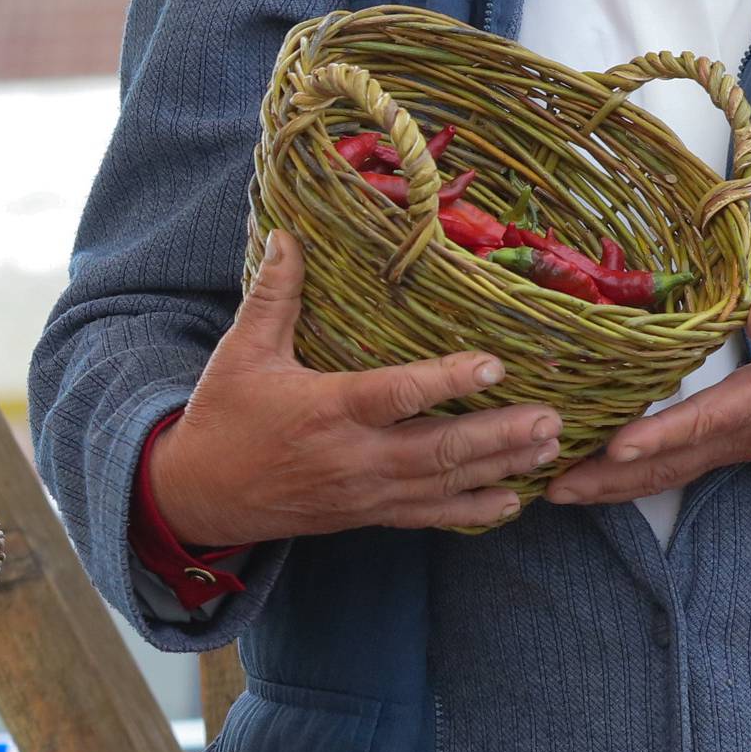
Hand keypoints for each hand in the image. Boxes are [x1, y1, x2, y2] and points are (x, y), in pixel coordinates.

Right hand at [147, 231, 563, 545]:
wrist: (200, 496)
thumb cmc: (224, 418)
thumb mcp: (242, 351)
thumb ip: (274, 294)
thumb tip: (287, 234)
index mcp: (327, 409)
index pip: (398, 395)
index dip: (449, 381)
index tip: (495, 365)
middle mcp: (354, 457)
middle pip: (438, 449)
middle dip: (499, 435)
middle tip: (551, 419)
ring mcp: (365, 493)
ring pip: (443, 485)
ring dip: (500, 468)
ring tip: (549, 450)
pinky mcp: (367, 515)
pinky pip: (428, 517)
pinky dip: (471, 512)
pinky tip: (511, 502)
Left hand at [544, 294, 750, 507]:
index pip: (699, 423)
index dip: (658, 436)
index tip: (615, 447)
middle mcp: (737, 434)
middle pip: (665, 464)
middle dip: (608, 480)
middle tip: (551, 488)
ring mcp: (731, 445)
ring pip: (665, 474)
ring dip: (611, 486)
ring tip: (557, 491)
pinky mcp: (729, 444)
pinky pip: (674, 468)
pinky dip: (632, 477)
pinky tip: (600, 475)